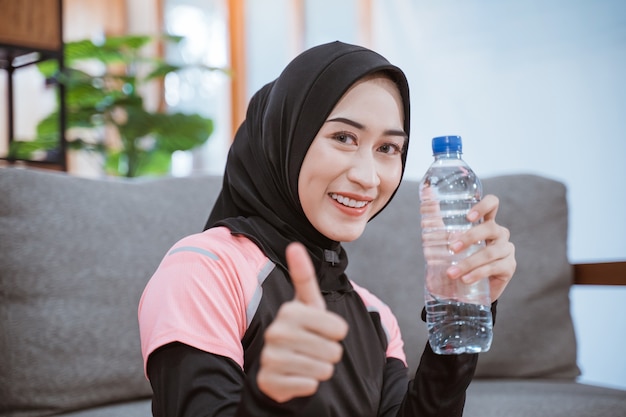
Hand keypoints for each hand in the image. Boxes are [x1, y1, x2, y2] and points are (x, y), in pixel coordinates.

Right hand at [257, 242, 348, 402]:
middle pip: (333, 350)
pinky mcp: (270, 381)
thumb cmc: (301, 329)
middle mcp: (277, 331)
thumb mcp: (307, 303)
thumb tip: (294, 245)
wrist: (278, 365)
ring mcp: (271, 357)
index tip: (324, 330)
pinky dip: (308, 384)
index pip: (338, 328)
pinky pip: (309, 385)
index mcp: (290, 310)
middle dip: (330, 353)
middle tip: (314, 349)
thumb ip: (304, 276)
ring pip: (323, 369)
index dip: (337, 332)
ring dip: (320, 369)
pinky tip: (296, 375)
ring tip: (306, 361)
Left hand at [446, 194, 516, 300]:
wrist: (471, 287)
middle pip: (490, 228)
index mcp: (486, 222)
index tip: (468, 217)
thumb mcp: (448, 239)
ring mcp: (507, 249)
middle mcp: (499, 233)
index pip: (492, 204)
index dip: (483, 206)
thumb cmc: (459, 257)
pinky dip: (477, 274)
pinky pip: (494, 268)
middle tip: (452, 249)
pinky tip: (465, 279)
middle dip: (469, 238)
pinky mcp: (509, 267)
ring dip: (468, 263)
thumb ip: (439, 218)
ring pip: (490, 252)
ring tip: (452, 273)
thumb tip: (427, 190)